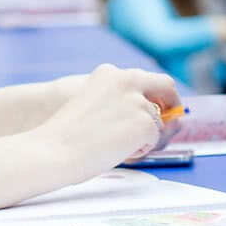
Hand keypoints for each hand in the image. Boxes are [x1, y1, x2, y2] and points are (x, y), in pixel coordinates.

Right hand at [38, 63, 181, 178]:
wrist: (53, 150)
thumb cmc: (66, 136)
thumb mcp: (93, 105)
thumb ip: (121, 104)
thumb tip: (159, 119)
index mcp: (109, 73)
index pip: (145, 79)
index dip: (154, 96)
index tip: (157, 109)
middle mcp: (127, 80)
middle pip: (166, 87)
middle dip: (171, 104)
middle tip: (170, 123)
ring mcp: (138, 101)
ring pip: (159, 121)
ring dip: (147, 136)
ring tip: (118, 147)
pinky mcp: (145, 123)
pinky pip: (154, 140)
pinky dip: (142, 150)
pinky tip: (117, 152)